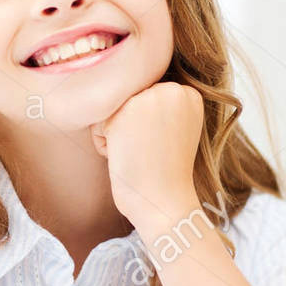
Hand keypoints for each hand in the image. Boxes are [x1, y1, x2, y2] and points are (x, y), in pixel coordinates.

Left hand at [89, 82, 202, 231]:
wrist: (165, 202)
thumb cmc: (164, 172)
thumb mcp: (174, 128)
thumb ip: (160, 104)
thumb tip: (127, 83)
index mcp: (188, 93)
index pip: (146, 97)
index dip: (148, 126)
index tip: (163, 146)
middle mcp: (172, 89)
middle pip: (128, 99)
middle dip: (130, 126)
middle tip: (150, 152)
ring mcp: (148, 98)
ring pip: (111, 109)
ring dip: (116, 135)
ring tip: (139, 155)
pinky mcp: (124, 112)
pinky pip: (97, 123)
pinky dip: (104, 144)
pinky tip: (126, 157)